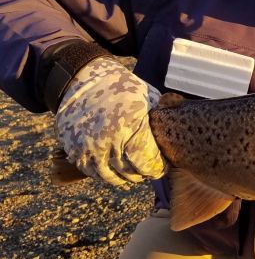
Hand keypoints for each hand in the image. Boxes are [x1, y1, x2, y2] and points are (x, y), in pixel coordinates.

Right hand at [55, 57, 166, 185]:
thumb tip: (175, 136)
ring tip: (133, 174)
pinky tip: (114, 169)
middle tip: (149, 173)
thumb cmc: (121, 87)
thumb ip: (159, 119)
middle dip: (142, 174)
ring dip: (123, 178)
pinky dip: (104, 173)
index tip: (161, 168)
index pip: (146, 161)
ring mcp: (88, 147)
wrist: (82, 80)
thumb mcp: (147, 98)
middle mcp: (108, 140)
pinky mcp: (74, 150)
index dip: (156, 168)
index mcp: (130, 126)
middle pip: (129, 171)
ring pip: (109, 175)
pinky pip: (91, 171)